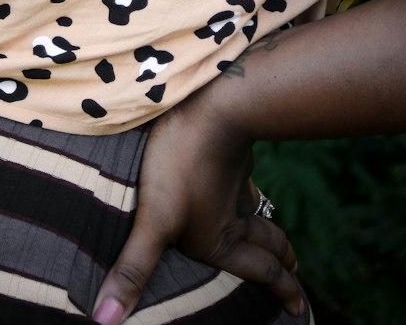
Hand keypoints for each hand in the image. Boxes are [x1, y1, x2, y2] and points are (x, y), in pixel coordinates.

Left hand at [91, 84, 303, 323]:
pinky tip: (236, 179)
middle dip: (283, 262)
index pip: (261, 272)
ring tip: (271, 235)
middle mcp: (235, 214)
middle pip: (269, 244)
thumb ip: (133, 268)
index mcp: (222, 239)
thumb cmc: (182, 163)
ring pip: (257, 209)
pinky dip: (245, 187)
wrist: (214, 102)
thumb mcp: (153, 220)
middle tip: (296, 274)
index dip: (283, 292)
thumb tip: (106, 320)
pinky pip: (242, 177)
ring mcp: (236, 180)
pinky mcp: (229, 151)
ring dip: (267, 225)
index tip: (299, 311)